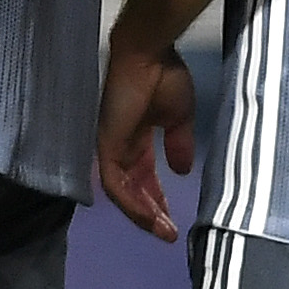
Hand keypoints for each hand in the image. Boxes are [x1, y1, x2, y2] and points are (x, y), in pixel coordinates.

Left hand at [94, 40, 195, 241]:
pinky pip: (114, 183)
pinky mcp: (106, 145)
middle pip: (131, 190)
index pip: (143, 178)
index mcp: (136, 139)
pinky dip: (131, 202)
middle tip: (168, 234)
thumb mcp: (178, 118)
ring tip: (162, 231)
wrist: (150, 54)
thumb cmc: (164, 77)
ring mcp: (110, 146)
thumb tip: (182, 171)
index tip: (173, 221)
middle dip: (150, 214)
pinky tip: (149, 216)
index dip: (156, 200)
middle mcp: (120, 146)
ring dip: (142, 214)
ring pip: (122, 193)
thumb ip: (179, 145)